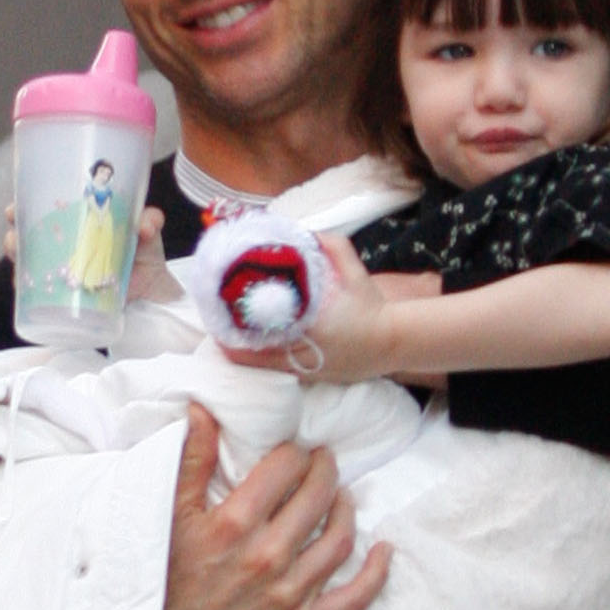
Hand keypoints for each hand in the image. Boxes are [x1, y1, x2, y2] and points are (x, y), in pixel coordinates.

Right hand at [6, 200, 175, 300]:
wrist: (154, 294)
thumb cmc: (145, 256)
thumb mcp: (147, 234)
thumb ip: (149, 223)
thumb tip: (145, 225)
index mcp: (79, 223)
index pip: (44, 209)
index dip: (24, 205)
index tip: (14, 207)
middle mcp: (65, 246)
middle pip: (28, 235)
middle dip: (14, 231)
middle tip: (14, 229)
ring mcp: (63, 273)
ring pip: (29, 263)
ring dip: (17, 255)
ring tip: (16, 249)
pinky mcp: (66, 299)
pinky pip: (40, 295)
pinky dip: (28, 290)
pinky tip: (23, 286)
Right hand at [160, 403, 390, 609]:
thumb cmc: (164, 589)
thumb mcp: (166, 521)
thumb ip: (189, 463)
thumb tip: (203, 410)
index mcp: (233, 525)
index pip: (284, 468)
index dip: (293, 452)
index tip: (293, 451)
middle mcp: (267, 557)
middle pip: (317, 497)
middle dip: (325, 471)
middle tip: (323, 462)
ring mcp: (289, 597)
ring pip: (339, 540)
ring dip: (346, 509)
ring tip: (341, 497)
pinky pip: (354, 599)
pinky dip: (376, 573)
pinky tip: (384, 551)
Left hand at [237, 234, 439, 384]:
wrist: (393, 342)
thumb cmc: (372, 307)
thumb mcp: (354, 271)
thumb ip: (332, 246)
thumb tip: (305, 232)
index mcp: (312, 326)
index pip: (265, 331)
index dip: (237, 326)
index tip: (220, 310)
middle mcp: (304, 352)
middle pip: (255, 354)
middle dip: (232, 340)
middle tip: (216, 321)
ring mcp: (306, 369)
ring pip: (262, 366)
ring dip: (242, 352)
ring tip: (224, 335)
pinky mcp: (310, 377)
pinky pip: (276, 370)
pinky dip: (260, 360)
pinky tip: (248, 348)